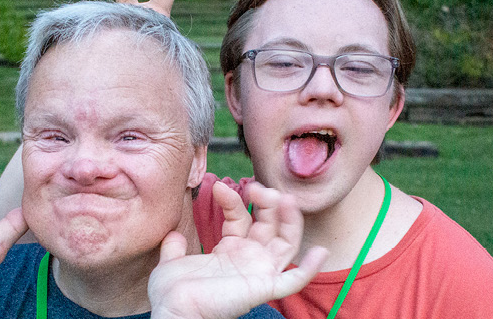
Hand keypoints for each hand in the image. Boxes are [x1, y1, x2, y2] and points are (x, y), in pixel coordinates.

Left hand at [148, 182, 327, 318]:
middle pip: (270, 225)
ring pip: (287, 244)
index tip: (220, 187)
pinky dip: (310, 268)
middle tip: (258, 187)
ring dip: (290, 220)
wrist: (172, 312)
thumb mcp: (171, 264)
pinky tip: (321, 251)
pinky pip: (294, 280)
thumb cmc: (172, 295)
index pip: (242, 218)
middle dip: (268, 203)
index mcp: (229, 253)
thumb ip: (175, 248)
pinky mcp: (264, 288)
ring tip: (285, 198)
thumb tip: (174, 235)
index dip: (234, 201)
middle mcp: (248, 260)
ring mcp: (258, 273)